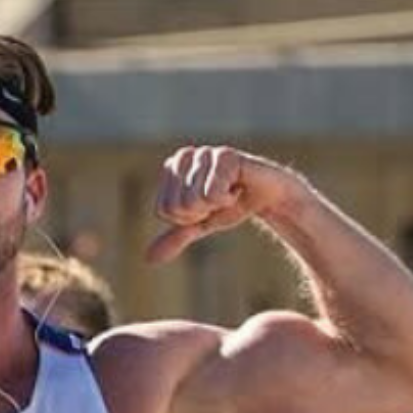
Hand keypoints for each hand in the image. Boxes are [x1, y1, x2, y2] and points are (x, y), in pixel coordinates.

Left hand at [145, 146, 296, 263]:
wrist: (264, 196)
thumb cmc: (229, 206)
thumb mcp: (199, 225)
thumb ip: (175, 237)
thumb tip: (148, 259)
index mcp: (171, 170)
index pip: (164, 210)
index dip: (187, 218)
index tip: (204, 207)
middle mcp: (184, 157)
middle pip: (178, 207)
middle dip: (201, 213)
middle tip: (218, 200)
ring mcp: (203, 153)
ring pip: (193, 202)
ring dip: (216, 205)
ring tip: (229, 192)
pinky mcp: (224, 155)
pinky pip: (212, 195)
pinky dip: (229, 199)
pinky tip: (238, 187)